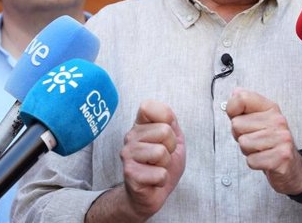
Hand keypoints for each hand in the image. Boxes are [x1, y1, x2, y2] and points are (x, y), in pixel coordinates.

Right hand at [120, 100, 185, 218]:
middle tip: (162, 158)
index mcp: (140, 125)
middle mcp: (130, 137)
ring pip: (161, 152)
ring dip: (166, 165)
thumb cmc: (161, 165)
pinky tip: (153, 181)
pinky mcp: (130, 174)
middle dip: (171, 148)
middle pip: (165, 131)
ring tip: (156, 168)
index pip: (149, 106)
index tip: (165, 135)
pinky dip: (162, 180)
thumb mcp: (174, 140)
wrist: (150, 194)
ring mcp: (128, 155)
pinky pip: (160, 174)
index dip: (166, 119)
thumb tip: (167, 114)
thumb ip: (172, 123)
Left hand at [226, 88, 301, 194]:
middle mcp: (278, 120)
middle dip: (240, 136)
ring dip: (248, 150)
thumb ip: (245, 107)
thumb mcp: (258, 120)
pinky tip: (264, 159)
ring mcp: (281, 138)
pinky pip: (251, 160)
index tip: (238, 116)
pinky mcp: (281, 157)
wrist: (292, 166)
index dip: (232, 109)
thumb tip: (235, 93)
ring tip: (260, 149)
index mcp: (270, 108)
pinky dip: (254, 163)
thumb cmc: (271, 142)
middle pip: (237, 124)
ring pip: (243, 143)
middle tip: (254, 139)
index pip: (242, 98)